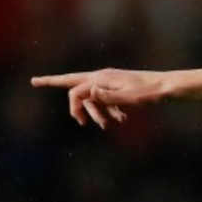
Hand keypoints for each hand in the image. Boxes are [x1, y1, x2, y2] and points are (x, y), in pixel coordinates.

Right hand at [31, 68, 165, 127]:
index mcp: (102, 78)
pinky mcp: (117, 86)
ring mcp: (109, 80)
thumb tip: (90, 92)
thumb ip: (108, 97)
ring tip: (108, 125)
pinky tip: (121, 118)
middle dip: (53, 80)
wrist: (166, 87)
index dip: (73, 107)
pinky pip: (105, 98)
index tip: (80, 121)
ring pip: (92, 96)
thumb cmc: (148, 93)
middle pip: (72, 80)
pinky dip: (109, 109)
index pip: (76, 92)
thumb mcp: (129, 98)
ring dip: (97, 112)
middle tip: (35, 82)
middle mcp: (102, 76)